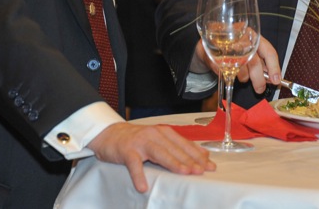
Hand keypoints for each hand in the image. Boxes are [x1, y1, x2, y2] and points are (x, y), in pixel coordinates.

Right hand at [87, 122, 214, 192]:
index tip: (210, 165)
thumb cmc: (136, 139)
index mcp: (164, 132)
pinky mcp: (127, 151)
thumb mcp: (158, 139)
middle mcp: (154, 135)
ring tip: (184, 173)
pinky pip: (133, 164)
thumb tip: (201, 155)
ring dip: (173, 163)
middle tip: (201, 171)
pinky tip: (143, 186)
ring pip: (159, 153)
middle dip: (189, 160)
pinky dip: (138, 176)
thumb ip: (176, 146)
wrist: (109, 133)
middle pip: (175, 149)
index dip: (197, 155)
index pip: (184, 144)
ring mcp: (140, 142)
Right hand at [192, 36, 279, 94]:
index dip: (274, 68)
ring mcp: (229, 48)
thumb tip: (273, 78)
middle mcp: (243, 40)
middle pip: (255, 63)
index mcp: (254, 37)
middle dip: (259, 80)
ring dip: (244, 77)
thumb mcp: (251, 49)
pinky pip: (229, 73)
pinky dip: (232, 76)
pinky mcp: (217, 57)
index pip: (269, 52)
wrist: (211, 41)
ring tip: (242, 75)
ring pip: (242, 70)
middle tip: (260, 88)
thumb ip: (262, 61)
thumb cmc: (236, 45)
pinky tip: (232, 71)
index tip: (276, 80)